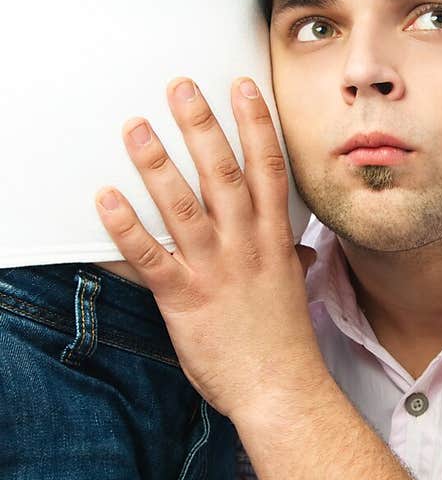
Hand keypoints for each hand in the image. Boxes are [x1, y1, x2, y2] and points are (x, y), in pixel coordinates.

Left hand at [94, 76, 319, 420]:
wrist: (281, 391)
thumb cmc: (284, 347)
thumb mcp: (291, 294)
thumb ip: (289, 264)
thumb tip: (298, 253)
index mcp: (273, 242)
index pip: (266, 169)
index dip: (255, 124)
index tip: (243, 88)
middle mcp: (245, 247)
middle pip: (221, 173)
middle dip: (200, 125)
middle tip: (180, 87)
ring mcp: (214, 270)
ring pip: (183, 205)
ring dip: (157, 162)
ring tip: (137, 128)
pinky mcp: (184, 298)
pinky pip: (149, 256)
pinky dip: (126, 226)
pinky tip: (106, 199)